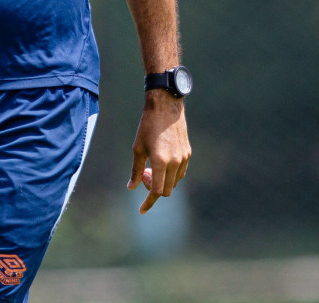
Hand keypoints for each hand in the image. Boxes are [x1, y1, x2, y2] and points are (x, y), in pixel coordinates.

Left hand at [128, 91, 190, 213]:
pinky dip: (170, 174)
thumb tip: (130, 187)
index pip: (156, 191)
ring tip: (150, 167)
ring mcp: (184, 158)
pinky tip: (161, 164)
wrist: (165, 107)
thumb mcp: (137, 148)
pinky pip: (180, 172)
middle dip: (153, 189)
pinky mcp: (188, 153)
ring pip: (174, 182)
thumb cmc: (147, 126)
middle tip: (142, 176)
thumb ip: (135, 170)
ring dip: (162, 181)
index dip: (148, 202)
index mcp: (161, 161)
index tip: (141, 210)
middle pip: (166, 190)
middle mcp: (175, 162)